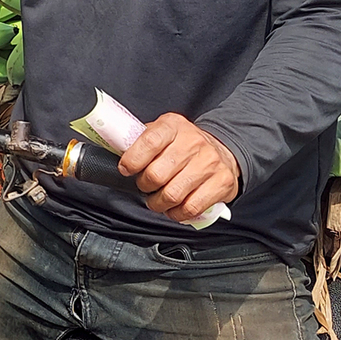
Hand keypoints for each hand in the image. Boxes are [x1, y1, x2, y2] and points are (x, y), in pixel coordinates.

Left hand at [116, 113, 240, 223]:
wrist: (224, 151)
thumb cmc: (185, 145)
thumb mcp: (164, 132)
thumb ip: (142, 140)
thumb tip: (116, 151)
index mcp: (174, 126)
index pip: (149, 142)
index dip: (132, 160)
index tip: (126, 169)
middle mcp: (193, 142)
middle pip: (156, 174)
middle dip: (144, 186)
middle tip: (145, 187)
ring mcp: (209, 163)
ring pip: (172, 195)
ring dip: (158, 204)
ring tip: (157, 200)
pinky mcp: (221, 183)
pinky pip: (190, 208)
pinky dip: (177, 214)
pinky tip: (174, 208)